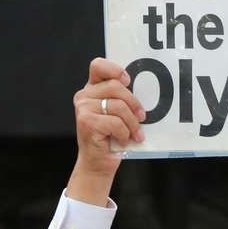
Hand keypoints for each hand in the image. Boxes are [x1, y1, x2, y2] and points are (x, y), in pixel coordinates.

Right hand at [66, 58, 146, 206]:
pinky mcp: (86, 122)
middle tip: (142, 117)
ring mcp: (83, 108)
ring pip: (118, 106)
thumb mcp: (118, 114)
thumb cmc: (111, 138)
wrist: (98, 163)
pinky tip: (124, 140)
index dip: (114, 69)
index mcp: (92, 89)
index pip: (98, 65)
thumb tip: (144, 90)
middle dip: (134, 103)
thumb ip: (122, 98)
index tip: (128, 80)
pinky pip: (116, 122)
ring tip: (136, 133)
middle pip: (116, 87)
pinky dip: (125, 133)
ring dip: (132, 123)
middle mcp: (84, 96)